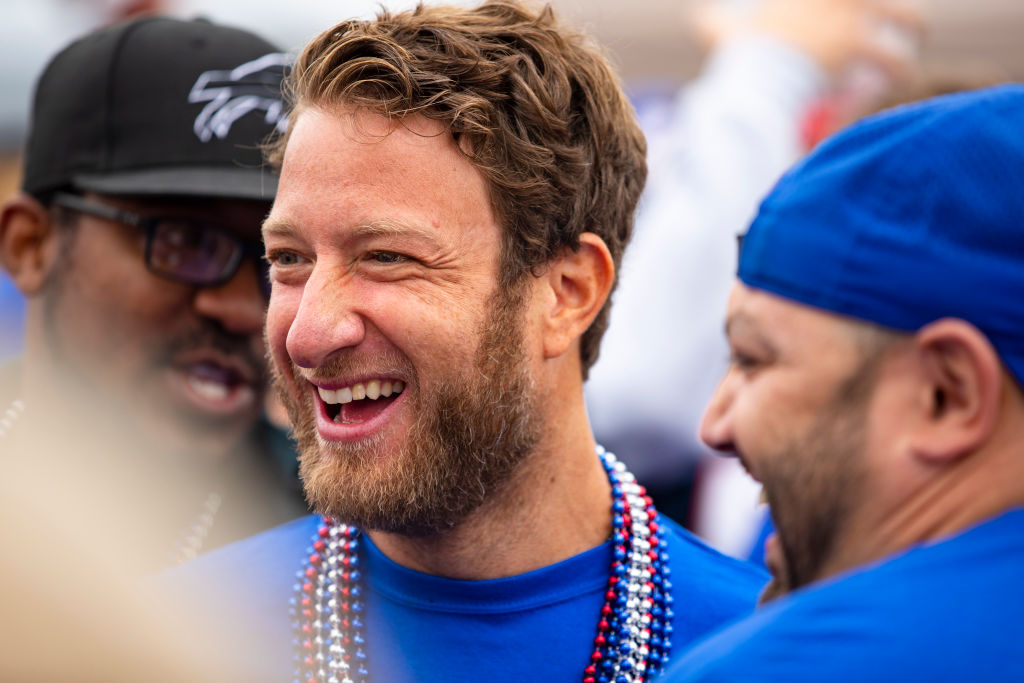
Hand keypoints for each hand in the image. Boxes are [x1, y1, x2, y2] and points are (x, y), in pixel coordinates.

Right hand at [693, 0, 926, 80]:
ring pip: (906, 16)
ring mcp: (851, 14)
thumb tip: (698, 19)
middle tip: (898, 17)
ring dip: (915, 28)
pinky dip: (901, 70)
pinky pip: (895, 57)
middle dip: (898, 9)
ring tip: (914, 41)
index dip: (857, 3)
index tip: (858, 8)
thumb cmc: (736, 54)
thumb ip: (713, 21)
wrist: (752, 74)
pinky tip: (903, 78)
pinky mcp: (859, 44)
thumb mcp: (720, 30)